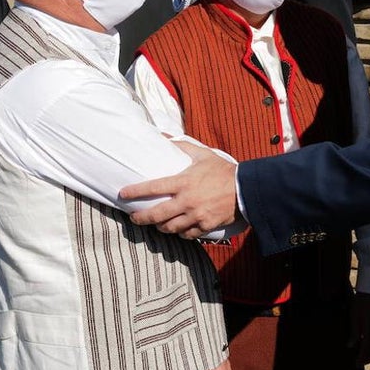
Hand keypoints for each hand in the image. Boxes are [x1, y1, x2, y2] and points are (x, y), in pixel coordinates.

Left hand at [120, 141, 239, 238]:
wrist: (246, 188)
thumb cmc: (222, 170)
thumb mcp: (202, 154)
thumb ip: (181, 145)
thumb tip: (163, 135)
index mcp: (183, 182)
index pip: (153, 187)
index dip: (135, 192)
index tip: (123, 194)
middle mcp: (187, 201)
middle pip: (156, 214)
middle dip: (141, 218)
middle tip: (134, 218)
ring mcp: (196, 216)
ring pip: (170, 228)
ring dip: (160, 227)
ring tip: (155, 224)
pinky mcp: (205, 226)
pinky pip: (186, 234)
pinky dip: (179, 233)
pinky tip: (177, 229)